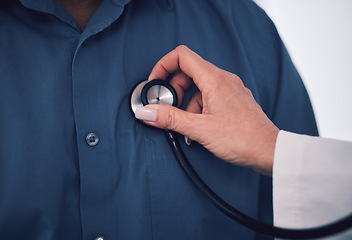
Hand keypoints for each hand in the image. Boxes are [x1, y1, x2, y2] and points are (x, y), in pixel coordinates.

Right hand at [135, 45, 278, 174]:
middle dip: (174, 89)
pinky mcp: (234, 101)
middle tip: (169, 108)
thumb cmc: (243, 139)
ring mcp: (230, 89)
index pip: (182, 55)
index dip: (163, 65)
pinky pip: (210, 96)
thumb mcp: (199, 129)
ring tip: (186, 124)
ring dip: (186, 103)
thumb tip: (147, 112)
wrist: (269, 151)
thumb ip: (170, 119)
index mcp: (214, 79)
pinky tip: (199, 127)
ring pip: (199, 86)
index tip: (155, 82)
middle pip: (188, 71)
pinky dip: (199, 108)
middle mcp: (224, 79)